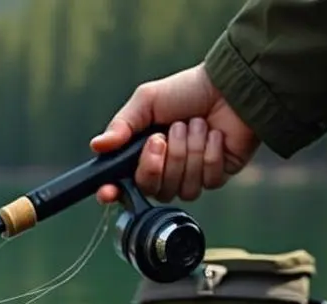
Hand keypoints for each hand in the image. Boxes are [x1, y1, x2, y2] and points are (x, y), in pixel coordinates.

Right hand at [89, 63, 260, 203]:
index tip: (108, 191)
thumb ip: (122, 125)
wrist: (228, 87)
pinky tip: (215, 135)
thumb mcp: (147, 101)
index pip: (123, 186)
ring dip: (189, 152)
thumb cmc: (187, 91)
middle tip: (164, 135)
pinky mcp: (216, 176)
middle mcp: (165, 170)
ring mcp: (191, 176)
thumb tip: (97, 146)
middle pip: (153, 190)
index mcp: (143, 155)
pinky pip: (207, 180)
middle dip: (160, 161)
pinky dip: (210, 153)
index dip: (114, 193)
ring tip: (196, 125)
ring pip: (182, 188)